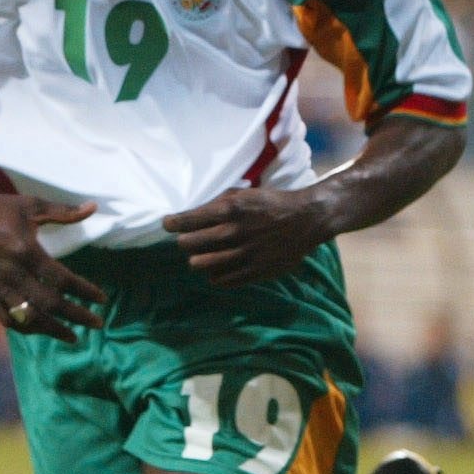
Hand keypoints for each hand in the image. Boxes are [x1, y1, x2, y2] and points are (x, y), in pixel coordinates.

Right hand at [0, 194, 106, 342]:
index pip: (62, 280)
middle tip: (97, 323)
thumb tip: (93, 207)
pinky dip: (25, 328)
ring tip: (72, 336)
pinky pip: (6, 318)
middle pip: (50, 304)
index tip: (102, 300)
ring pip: (28, 317)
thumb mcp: (32, 205)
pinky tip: (40, 330)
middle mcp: (12, 273)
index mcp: (26, 252)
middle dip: (76, 316)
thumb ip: (64, 211)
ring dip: (53, 330)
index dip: (84, 291)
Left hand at [163, 186, 331, 286]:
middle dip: (185, 241)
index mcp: (230, 209)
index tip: (168, 224)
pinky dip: (214, 274)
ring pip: (200, 264)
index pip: (187, 221)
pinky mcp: (253, 272)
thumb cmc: (272, 203)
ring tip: (202, 255)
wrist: (306, 220)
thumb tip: (192, 213)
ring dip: (197, 259)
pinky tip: (219, 267)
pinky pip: (220, 280)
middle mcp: (233, 232)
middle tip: (189, 239)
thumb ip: (219, 203)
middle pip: (188, 244)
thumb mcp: (245, 194)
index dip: (172, 223)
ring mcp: (243, 254)